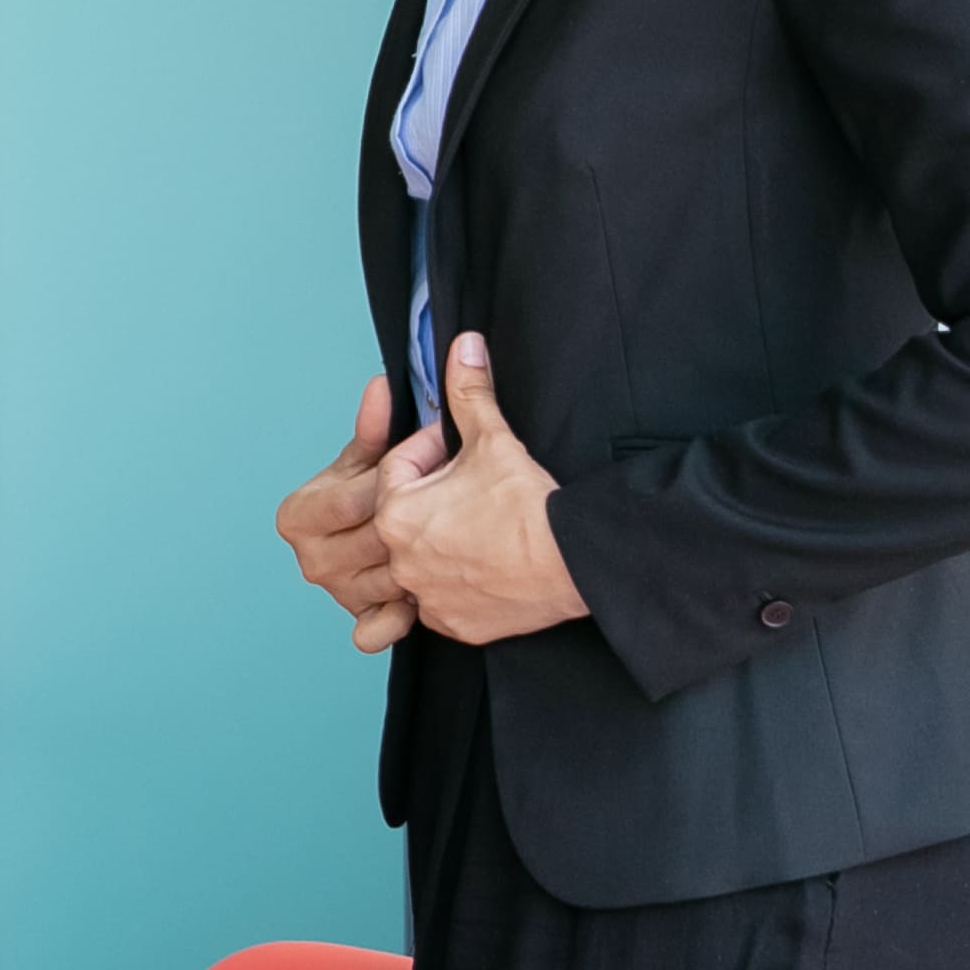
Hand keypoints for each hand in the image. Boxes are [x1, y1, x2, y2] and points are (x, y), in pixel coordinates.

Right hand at [276, 374, 423, 652]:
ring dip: (423, 560)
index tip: (432, 458)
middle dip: (417, 516)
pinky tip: (425, 594)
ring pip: (390, 578)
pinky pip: (381, 629)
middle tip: (451, 496)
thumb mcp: (375, 457)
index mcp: (298, 515)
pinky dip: (402, 616)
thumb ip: (375, 426)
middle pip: (375, 539)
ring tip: (448, 538)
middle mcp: (310, 559)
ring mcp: (337, 594)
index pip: (354, 500)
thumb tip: (383, 385)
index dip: (395, 481)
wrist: (401, 543)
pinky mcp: (362, 624)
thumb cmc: (381, 494)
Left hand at [372, 333, 588, 644]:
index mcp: (396, 511)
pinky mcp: (453, 624)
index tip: (462, 449)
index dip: (431, 450)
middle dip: (434, 497)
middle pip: (406, 515)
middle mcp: (400, 558)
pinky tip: (486, 566)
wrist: (572, 560)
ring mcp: (425, 596)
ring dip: (442, 542)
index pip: (398, 467)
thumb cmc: (529, 503)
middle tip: (474, 488)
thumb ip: (469, 392)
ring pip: (421, 561)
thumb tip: (463, 346)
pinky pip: (442, 601)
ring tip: (481, 526)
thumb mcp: (493, 439)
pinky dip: (458, 584)